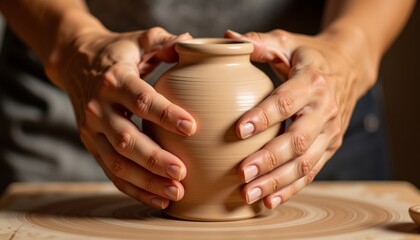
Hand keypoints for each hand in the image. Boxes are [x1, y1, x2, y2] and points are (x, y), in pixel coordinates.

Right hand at [45, 27, 196, 208]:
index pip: (141, 100)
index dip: (165, 115)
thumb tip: (191, 43)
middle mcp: (99, 107)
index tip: (191, 128)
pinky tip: (157, 198)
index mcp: (114, 80)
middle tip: (182, 172)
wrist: (75, 63)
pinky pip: (110, 172)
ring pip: (116, 162)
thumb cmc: (116, 53)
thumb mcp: (138, 40)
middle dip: (154, 159)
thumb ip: (164, 40)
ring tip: (175, 192)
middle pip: (126, 139)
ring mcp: (91, 130)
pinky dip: (134, 188)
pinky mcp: (91, 144)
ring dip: (146, 181)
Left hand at [225, 28, 376, 208]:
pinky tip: (270, 201)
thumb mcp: (287, 41)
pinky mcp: (330, 145)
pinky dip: (291, 189)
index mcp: (311, 80)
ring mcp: (330, 130)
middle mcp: (324, 108)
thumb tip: (227, 40)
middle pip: (298, 139)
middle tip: (242, 173)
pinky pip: (312, 171)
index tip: (238, 131)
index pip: (286, 101)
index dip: (264, 116)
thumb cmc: (309, 55)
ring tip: (249, 193)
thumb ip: (259, 42)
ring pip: (305, 162)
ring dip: (277, 181)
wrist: (348, 67)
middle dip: (269, 159)